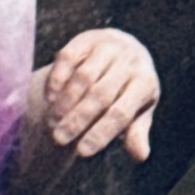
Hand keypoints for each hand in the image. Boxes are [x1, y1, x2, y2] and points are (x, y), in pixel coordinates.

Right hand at [41, 28, 157, 162]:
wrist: (125, 48)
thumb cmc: (130, 89)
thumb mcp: (139, 111)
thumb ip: (137, 132)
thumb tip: (140, 156)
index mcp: (145, 83)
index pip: (120, 112)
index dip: (101, 133)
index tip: (82, 152)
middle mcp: (129, 61)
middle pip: (100, 95)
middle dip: (78, 120)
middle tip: (60, 139)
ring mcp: (108, 47)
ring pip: (84, 77)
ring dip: (65, 102)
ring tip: (52, 123)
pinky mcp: (87, 39)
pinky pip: (68, 58)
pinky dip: (57, 79)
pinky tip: (49, 99)